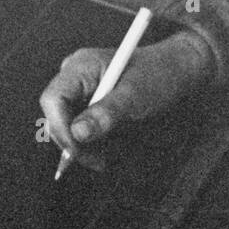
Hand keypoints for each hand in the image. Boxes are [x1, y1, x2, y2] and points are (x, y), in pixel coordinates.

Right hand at [38, 30, 214, 152]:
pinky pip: (78, 128)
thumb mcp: (135, 96)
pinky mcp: (87, 102)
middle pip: (55, 115)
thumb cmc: (159, 75)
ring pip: (65, 126)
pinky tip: (105, 151)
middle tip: (97, 162)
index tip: (78, 152)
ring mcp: (79, 89)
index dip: (60, 129)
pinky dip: (89, 143)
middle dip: (72, 143)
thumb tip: (77, 134)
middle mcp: (74, 75)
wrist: (175, 69)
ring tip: (104, 159)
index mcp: (81, 66)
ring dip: (81, 147)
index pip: (53, 99)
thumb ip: (106, 113)